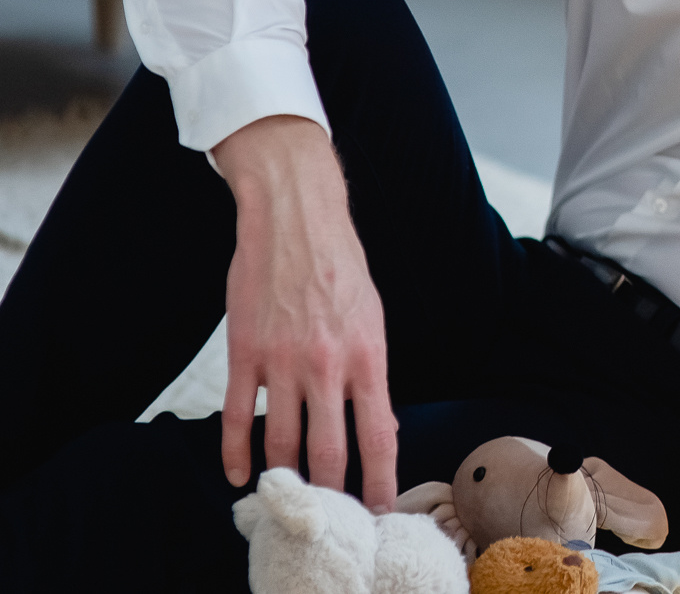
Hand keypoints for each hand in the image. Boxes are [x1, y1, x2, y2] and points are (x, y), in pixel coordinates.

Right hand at [212, 115, 397, 509]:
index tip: (382, 510)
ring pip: (283, 441)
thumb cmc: (340, 268)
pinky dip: (236, 453)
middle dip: (334, 492)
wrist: (295, 220)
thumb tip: (383, 424)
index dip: (382, 479)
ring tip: (290, 502)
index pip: (380, 433)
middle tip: (334, 518)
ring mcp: (283, 361)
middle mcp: (327, 365)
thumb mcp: (374, 318)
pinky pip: (238, 417)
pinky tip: (238, 476)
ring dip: (287, 478)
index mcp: (368, 356)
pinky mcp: (245, 354)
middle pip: (330, 450)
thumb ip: (372, 373)